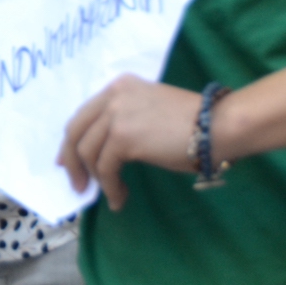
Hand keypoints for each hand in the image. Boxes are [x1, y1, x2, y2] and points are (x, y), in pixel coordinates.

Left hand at [58, 75, 197, 210]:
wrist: (218, 125)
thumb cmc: (194, 123)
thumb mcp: (149, 110)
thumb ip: (124, 120)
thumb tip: (101, 149)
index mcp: (120, 86)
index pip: (83, 114)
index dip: (71, 141)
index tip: (67, 162)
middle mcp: (114, 95)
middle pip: (75, 131)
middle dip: (72, 162)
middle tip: (77, 185)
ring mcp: (117, 114)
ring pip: (87, 153)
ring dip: (97, 179)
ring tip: (112, 195)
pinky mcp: (124, 137)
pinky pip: (105, 168)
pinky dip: (110, 188)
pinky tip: (120, 198)